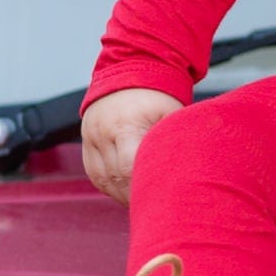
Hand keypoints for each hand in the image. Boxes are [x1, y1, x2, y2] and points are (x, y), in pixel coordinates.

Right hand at [80, 88, 182, 204]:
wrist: (132, 68)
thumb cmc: (158, 93)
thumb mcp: (171, 114)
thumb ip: (173, 142)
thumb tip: (188, 173)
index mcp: (123, 125)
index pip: (128, 169)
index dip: (143, 189)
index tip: (160, 200)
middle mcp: (101, 133)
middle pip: (115, 179)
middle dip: (135, 197)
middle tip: (156, 206)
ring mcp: (90, 138)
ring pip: (104, 180)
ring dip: (122, 195)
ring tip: (143, 202)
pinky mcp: (86, 143)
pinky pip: (96, 174)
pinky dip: (111, 186)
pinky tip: (127, 192)